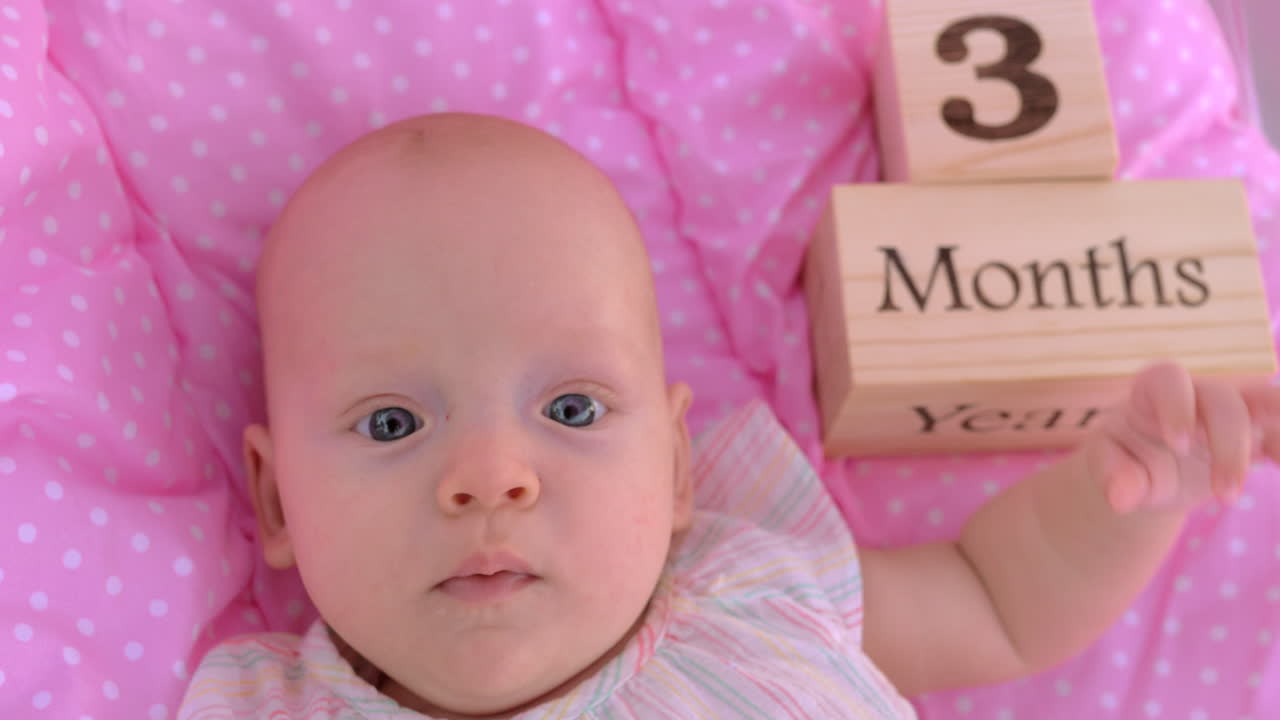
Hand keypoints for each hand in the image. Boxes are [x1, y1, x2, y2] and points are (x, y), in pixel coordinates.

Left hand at [1086, 362, 1279, 514]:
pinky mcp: (1258, 433)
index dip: (1177, 407)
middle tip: (1224, 495)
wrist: (1150, 469)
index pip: (1169, 380)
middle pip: (1225, 401)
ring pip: (1269, 403)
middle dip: (1229, 447)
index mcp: (1154, 389)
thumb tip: (1121, 498)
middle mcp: (1198, 393)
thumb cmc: (1125, 456)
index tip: (1179, 445)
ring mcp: (1232, 410)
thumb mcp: (1109, 464)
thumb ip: (1113, 474)